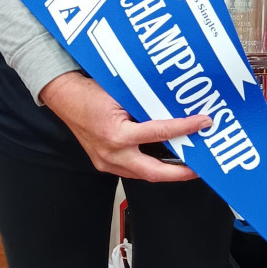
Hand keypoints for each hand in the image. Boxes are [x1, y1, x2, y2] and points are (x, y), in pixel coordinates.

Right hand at [40, 71, 207, 182]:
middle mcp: (112, 154)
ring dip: (166, 171)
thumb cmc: (89, 93)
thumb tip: (174, 108)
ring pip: (143, 175)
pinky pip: (132, 170)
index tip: (202, 123)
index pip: (159, 132)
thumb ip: (146, 105)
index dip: (185, 128)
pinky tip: (163, 160)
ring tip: (187, 165)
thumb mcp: (121, 94)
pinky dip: (150, 166)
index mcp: (116, 135)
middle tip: (200, 167)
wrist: (64, 98)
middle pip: (154, 172)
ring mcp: (106, 162)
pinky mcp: (105, 164)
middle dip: (181, 173)